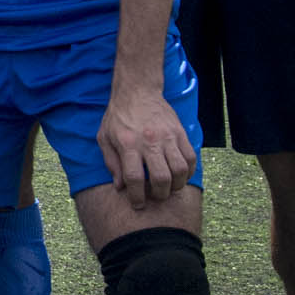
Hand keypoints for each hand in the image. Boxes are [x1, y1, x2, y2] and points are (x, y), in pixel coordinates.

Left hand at [99, 83, 195, 209]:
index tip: (138, 204)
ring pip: (180, 170)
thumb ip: (111, 163)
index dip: (137, 196)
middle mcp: (149, 141)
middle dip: (159, 194)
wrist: (137, 91)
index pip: (134, 178)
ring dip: (176, 185)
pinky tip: (180, 175)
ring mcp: (167, 137)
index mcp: (128, 144)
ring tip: (169, 188)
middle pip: (161, 177)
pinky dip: (188, 172)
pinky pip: (190, 157)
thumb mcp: (104, 138)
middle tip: (156, 197)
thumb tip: (120, 187)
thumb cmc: (118, 117)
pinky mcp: (180, 133)